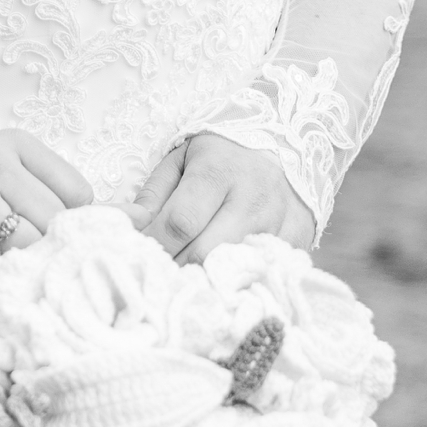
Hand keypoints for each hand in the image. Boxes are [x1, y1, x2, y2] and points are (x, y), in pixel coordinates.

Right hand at [0, 131, 93, 297]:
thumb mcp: (22, 195)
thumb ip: (79, 208)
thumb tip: (145, 217)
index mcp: (15, 144)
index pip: (78, 192)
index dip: (67, 226)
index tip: (40, 234)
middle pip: (55, 220)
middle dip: (46, 251)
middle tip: (25, 262)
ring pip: (28, 243)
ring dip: (22, 268)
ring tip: (5, 268)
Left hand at [127, 132, 315, 263]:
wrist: (284, 144)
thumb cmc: (221, 155)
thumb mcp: (180, 160)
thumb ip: (153, 195)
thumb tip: (130, 226)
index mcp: (218, 172)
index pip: (180, 222)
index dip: (154, 243)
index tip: (137, 251)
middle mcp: (252, 200)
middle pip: (205, 254)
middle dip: (175, 266)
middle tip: (160, 268)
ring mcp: (278, 224)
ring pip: (232, 271)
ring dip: (203, 278)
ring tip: (187, 276)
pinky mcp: (296, 243)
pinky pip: (260, 275)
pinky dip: (236, 281)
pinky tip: (220, 277)